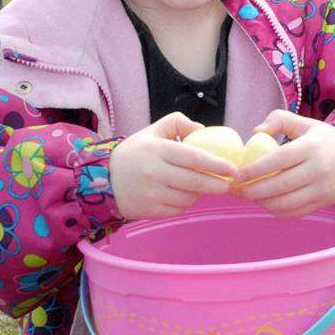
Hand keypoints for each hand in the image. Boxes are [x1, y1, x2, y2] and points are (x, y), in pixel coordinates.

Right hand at [109, 113, 237, 219]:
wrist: (102, 181)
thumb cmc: (134, 154)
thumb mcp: (152, 131)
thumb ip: (177, 123)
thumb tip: (202, 129)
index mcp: (157, 150)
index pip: (194, 158)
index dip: (217, 164)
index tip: (232, 168)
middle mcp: (154, 172)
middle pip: (195, 181)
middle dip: (217, 184)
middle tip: (229, 183)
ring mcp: (151, 194)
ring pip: (189, 197)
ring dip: (199, 193)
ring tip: (198, 185)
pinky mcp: (149, 211)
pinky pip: (178, 209)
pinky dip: (185, 203)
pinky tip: (182, 195)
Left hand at [234, 110, 334, 217]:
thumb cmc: (327, 141)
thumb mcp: (307, 124)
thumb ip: (281, 120)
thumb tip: (256, 131)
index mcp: (311, 147)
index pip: (278, 160)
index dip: (255, 169)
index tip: (238, 174)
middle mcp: (317, 170)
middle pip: (279, 185)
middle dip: (253, 190)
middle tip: (237, 189)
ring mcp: (321, 190)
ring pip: (285, 203)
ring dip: (263, 202)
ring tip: (250, 196)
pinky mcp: (322, 203)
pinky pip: (294, 212)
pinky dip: (277, 210)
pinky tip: (267, 203)